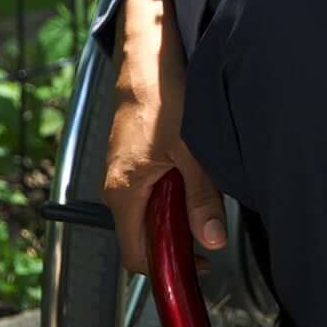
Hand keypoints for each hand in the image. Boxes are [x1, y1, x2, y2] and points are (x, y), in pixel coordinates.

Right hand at [103, 0, 228, 278]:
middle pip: (143, 236)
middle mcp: (116, 187)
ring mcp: (123, 172)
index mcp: (122, 193)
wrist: (148, 57)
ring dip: (176, 214)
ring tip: (204, 199)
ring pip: (149, 211)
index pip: (135, 255)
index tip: (197, 267)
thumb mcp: (190, 150)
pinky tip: (194, 175)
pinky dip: (172, 192)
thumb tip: (211, 238)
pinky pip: (151, 190)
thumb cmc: (161, 95)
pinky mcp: (133, 158)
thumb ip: (201, 198)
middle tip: (209, 233)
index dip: (166, 269)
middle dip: (175, 241)